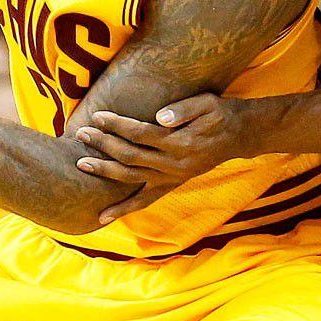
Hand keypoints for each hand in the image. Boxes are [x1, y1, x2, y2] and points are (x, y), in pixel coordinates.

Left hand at [73, 95, 252, 220]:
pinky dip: (122, 209)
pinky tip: (101, 217)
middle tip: (81, 133)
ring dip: (105, 171)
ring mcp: (171, 178)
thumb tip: (160, 116)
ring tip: (81, 163)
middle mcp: (174, 165)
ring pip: (131, 178)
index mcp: (181, 143)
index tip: (98, 116)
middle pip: (131, 155)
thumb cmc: (220, 115)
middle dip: (103, 145)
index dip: (118, 125)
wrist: (239, 136)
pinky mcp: (170, 185)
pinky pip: (143, 201)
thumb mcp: (207, 104)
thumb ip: (184, 109)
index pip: (141, 133)